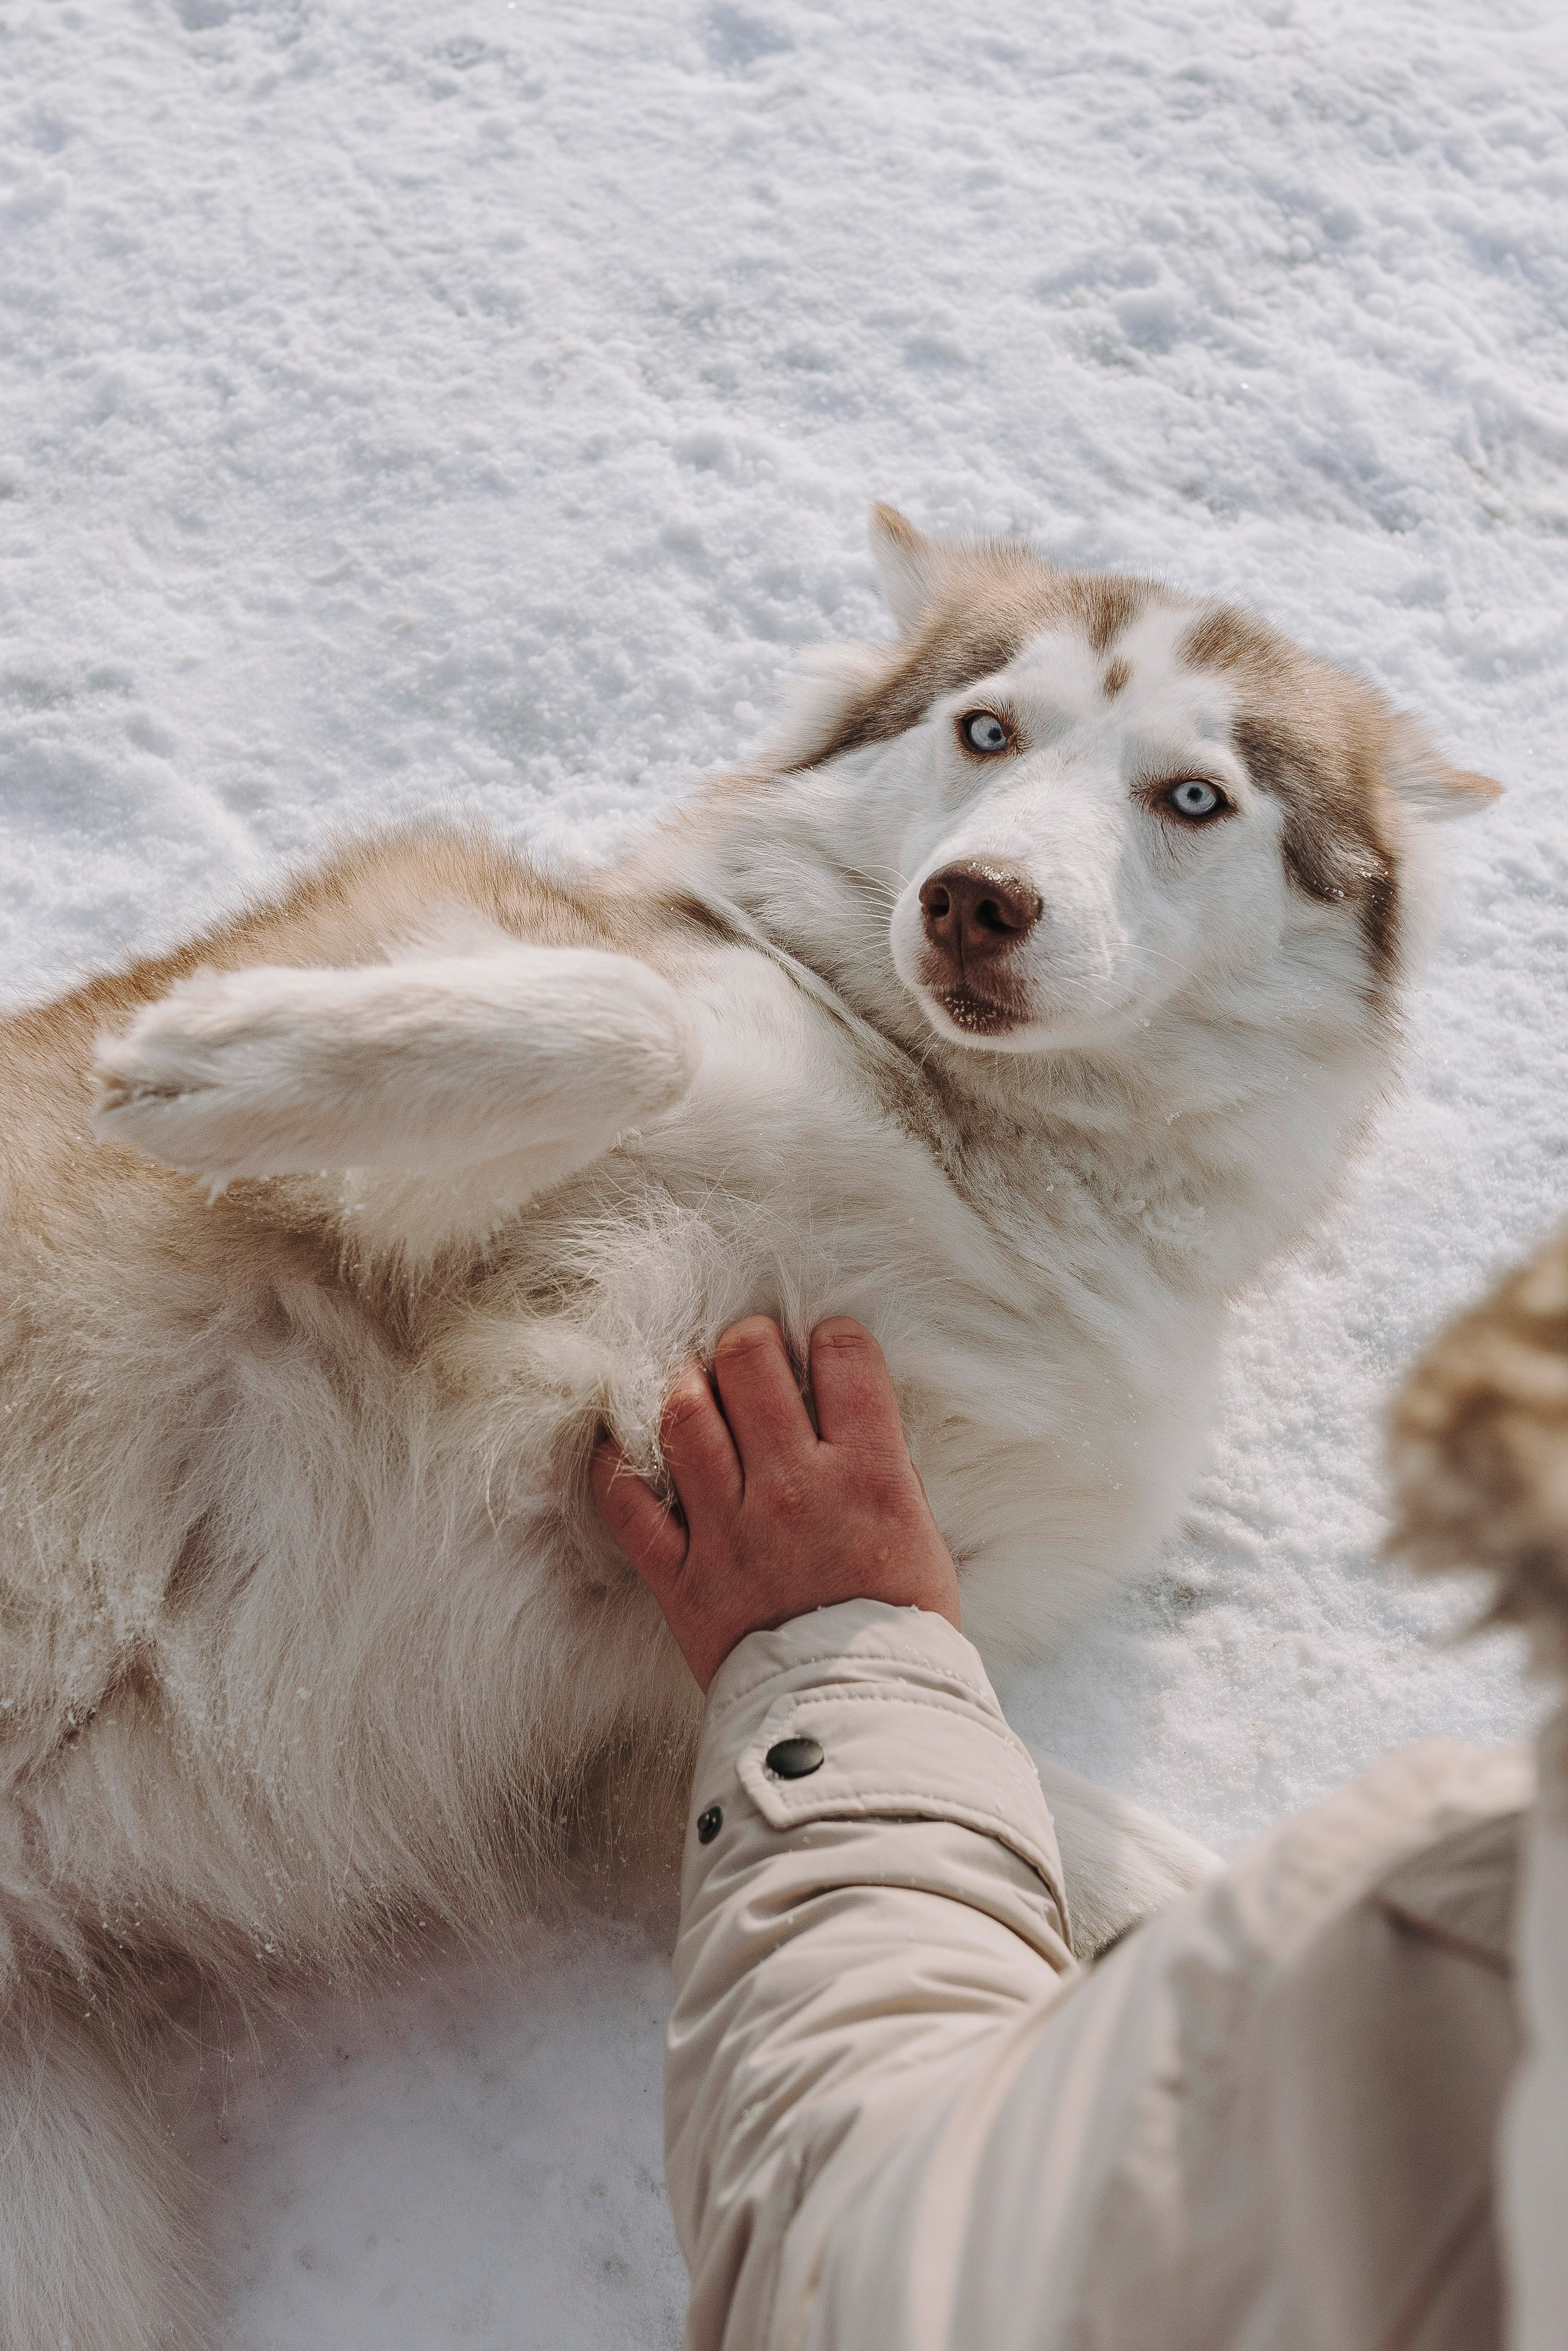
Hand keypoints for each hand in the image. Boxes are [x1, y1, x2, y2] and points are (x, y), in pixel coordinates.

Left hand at [592, 1316, 960, 1690]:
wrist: (858, 1724)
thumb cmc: (899, 1633)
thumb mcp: (920, 1534)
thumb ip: (879, 1467)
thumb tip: (842, 1414)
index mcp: (867, 1472)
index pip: (844, 1354)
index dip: (831, 1338)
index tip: (823, 1352)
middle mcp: (793, 1486)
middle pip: (748, 1360)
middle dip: (746, 1344)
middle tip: (749, 1360)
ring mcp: (730, 1528)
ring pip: (681, 1413)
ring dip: (681, 1385)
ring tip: (691, 1389)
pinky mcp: (681, 1576)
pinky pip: (625, 1501)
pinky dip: (613, 1465)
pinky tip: (620, 1446)